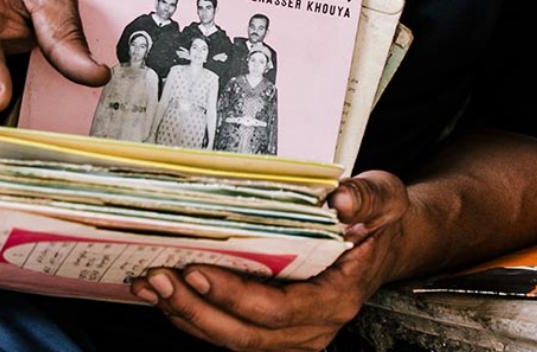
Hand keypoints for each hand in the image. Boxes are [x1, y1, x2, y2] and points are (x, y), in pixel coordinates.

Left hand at [130, 171, 409, 349]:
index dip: (234, 295)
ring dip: (187, 315)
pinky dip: (197, 313)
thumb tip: (340, 201)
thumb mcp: (386, 198)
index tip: (198, 269)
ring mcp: (292, 333)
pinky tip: (169, 291)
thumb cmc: (381, 221)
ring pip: (231, 338)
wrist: (386, 242)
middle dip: (195, 309)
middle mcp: (312, 327)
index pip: (276, 309)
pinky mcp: (274, 327)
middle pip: (243, 335)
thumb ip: (366, 199)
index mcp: (337, 299)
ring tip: (151, 284)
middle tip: (158, 278)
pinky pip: (230, 329)